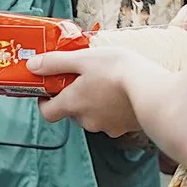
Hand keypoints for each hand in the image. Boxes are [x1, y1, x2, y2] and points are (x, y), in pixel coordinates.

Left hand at [32, 46, 151, 137]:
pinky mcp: (126, 127)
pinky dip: (114, 108)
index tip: (50, 88)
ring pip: (93, 115)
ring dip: (96, 102)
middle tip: (85, 77)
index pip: (47, 112)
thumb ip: (56, 62)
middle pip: (72, 111)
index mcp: (72, 104)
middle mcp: (86, 120)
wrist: (154, 91)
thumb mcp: (84, 59)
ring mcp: (107, 126)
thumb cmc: (119, 72)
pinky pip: (113, 118)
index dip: (45, 100)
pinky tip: (125, 93)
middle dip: (75, 96)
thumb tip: (33, 66)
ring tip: (109, 82)